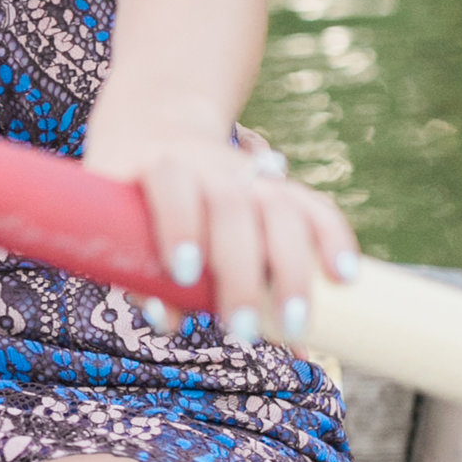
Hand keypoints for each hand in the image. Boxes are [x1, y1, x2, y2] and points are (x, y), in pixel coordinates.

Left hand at [84, 129, 354, 345]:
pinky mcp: (283, 189)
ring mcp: (253, 176)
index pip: (172, 187)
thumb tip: (165, 318)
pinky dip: (335, 240)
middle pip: (232, 209)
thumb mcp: (117, 215)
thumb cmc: (133, 191)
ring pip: (281, 211)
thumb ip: (133, 265)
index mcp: (162, 167)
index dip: (180, 225)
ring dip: (291, 270)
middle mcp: (212, 169)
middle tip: (240, 330)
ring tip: (293, 326)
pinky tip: (344, 278)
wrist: (160, 130)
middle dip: (241, 273)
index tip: (183, 271)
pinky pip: (317, 209)